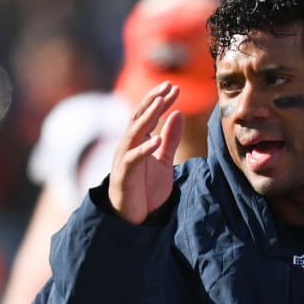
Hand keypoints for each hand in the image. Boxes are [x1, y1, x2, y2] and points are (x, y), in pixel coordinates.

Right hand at [108, 81, 185, 224]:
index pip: (149, 114)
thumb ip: (170, 139)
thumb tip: (178, 114)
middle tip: (168, 85)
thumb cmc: (145, 188)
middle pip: (139, 116)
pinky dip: (144, 148)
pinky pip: (133, 158)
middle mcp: (128, 145)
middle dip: (153, 100)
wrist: (132, 217)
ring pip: (134, 132)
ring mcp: (124, 159)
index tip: (175, 87)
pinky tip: (156, 139)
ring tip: (161, 102)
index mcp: (138, 141)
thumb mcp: (163, 161)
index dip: (161, 100)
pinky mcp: (124, 175)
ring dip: (148, 116)